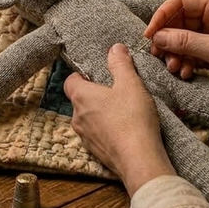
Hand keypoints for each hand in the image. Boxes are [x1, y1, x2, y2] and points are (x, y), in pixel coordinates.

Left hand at [63, 44, 175, 196]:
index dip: (82, 75)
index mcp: (81, 97)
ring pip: (89, 119)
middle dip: (95, 95)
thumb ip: (121, 64)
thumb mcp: (130, 83)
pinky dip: (108, 131)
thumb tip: (115, 48)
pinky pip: (98, 136)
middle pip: (80, 100)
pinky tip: (126, 130)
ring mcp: (85, 137)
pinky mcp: (96, 152)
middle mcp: (77, 118)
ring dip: (102, 114)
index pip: (70, 81)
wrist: (138, 159)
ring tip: (124, 112)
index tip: (97, 74)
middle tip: (116, 92)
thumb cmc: (132, 118)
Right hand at [144, 0, 208, 106]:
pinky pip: (192, 53)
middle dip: (168, 39)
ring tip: (175, 69)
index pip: (181, 2)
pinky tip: (186, 74)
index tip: (150, 36)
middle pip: (179, 21)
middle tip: (159, 57)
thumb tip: (157, 37)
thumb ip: (186, 41)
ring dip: (176, 54)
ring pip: (183, 39)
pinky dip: (185, 62)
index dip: (162, 16)